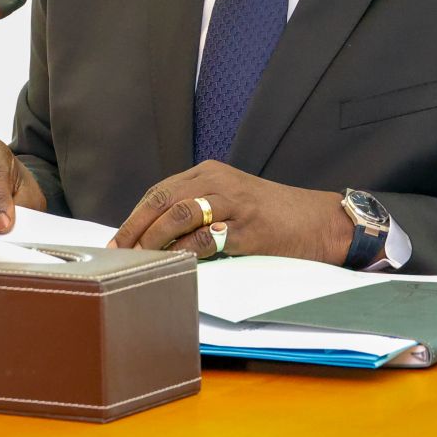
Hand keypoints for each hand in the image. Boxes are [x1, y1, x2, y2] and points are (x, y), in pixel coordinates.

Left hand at [108, 161, 347, 261]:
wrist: (318, 221)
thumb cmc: (271, 216)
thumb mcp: (230, 199)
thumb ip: (197, 207)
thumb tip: (154, 236)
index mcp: (209, 172)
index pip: (160, 191)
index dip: (135, 217)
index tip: (118, 241)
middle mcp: (218, 180)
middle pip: (163, 199)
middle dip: (136, 228)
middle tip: (121, 254)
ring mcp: (233, 202)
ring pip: (180, 214)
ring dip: (155, 240)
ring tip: (142, 260)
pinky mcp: (247, 227)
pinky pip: (207, 237)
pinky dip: (184, 252)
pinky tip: (173, 264)